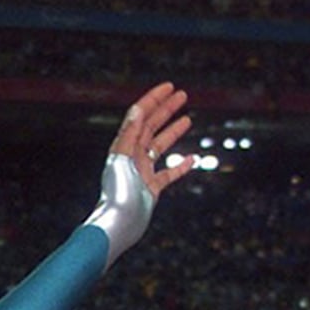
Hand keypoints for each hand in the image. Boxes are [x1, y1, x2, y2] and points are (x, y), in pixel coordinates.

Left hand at [109, 81, 196, 200]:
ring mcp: (142, 171)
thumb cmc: (118, 192)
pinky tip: (191, 159)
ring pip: (160, 146)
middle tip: (182, 95)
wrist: (119, 223)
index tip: (170, 87)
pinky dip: (180, 165)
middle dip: (165, 109)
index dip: (153, 100)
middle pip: (151, 126)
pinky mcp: (151, 188)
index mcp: (124, 146)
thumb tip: (137, 110)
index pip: (139, 116)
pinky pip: (168, 173)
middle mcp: (132, 156)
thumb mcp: (122, 159)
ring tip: (188, 119)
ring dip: (173, 131)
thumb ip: (129, 134)